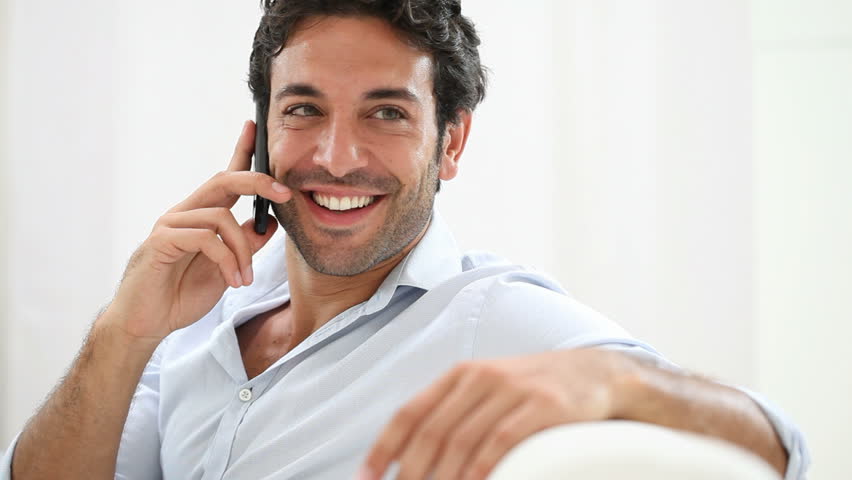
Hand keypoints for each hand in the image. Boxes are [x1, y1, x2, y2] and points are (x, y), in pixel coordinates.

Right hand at [103, 120, 291, 341]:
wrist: (147, 323)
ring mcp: (170, 225)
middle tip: (285, 194)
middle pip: (223, 181)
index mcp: (201, 216)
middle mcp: (185, 213)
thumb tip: (272, 223)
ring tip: (245, 278)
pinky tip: (232, 280)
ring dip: (243, 250)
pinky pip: (204, 239)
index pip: (225, 177)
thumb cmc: (182, 294)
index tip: (255, 127)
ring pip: (221, 217)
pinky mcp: (161, 242)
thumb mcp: (228, 269)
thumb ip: (246, 245)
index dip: (241, 151)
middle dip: (257, 181)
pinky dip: (227, 260)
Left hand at [359, 348, 639, 479]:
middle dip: (412, 472)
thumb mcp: (489, 389)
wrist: (595, 374)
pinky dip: (481, 470)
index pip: (411, 412)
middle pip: (433, 432)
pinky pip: (500, 443)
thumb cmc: (534, 389)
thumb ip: (454, 411)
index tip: (368, 476)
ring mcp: (512, 390)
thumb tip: (414, 453)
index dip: (385, 446)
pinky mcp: (542, 406)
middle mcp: (481, 377)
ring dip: (443, 477)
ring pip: (463, 441)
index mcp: (461, 374)